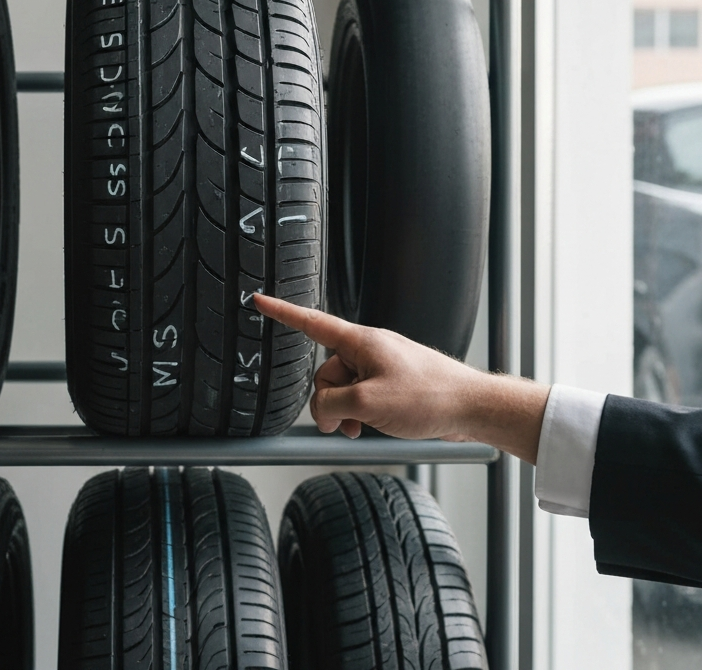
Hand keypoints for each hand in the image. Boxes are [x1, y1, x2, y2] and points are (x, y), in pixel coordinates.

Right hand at [252, 294, 549, 463]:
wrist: (471, 407)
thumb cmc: (429, 396)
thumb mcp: (368, 403)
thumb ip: (331, 405)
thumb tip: (322, 412)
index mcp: (360, 341)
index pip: (310, 322)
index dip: (281, 311)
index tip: (259, 300)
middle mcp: (370, 349)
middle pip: (326, 372)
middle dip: (329, 401)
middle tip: (345, 424)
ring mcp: (383, 366)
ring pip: (345, 389)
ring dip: (348, 413)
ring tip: (364, 429)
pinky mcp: (394, 384)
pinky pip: (364, 397)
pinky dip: (363, 415)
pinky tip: (374, 429)